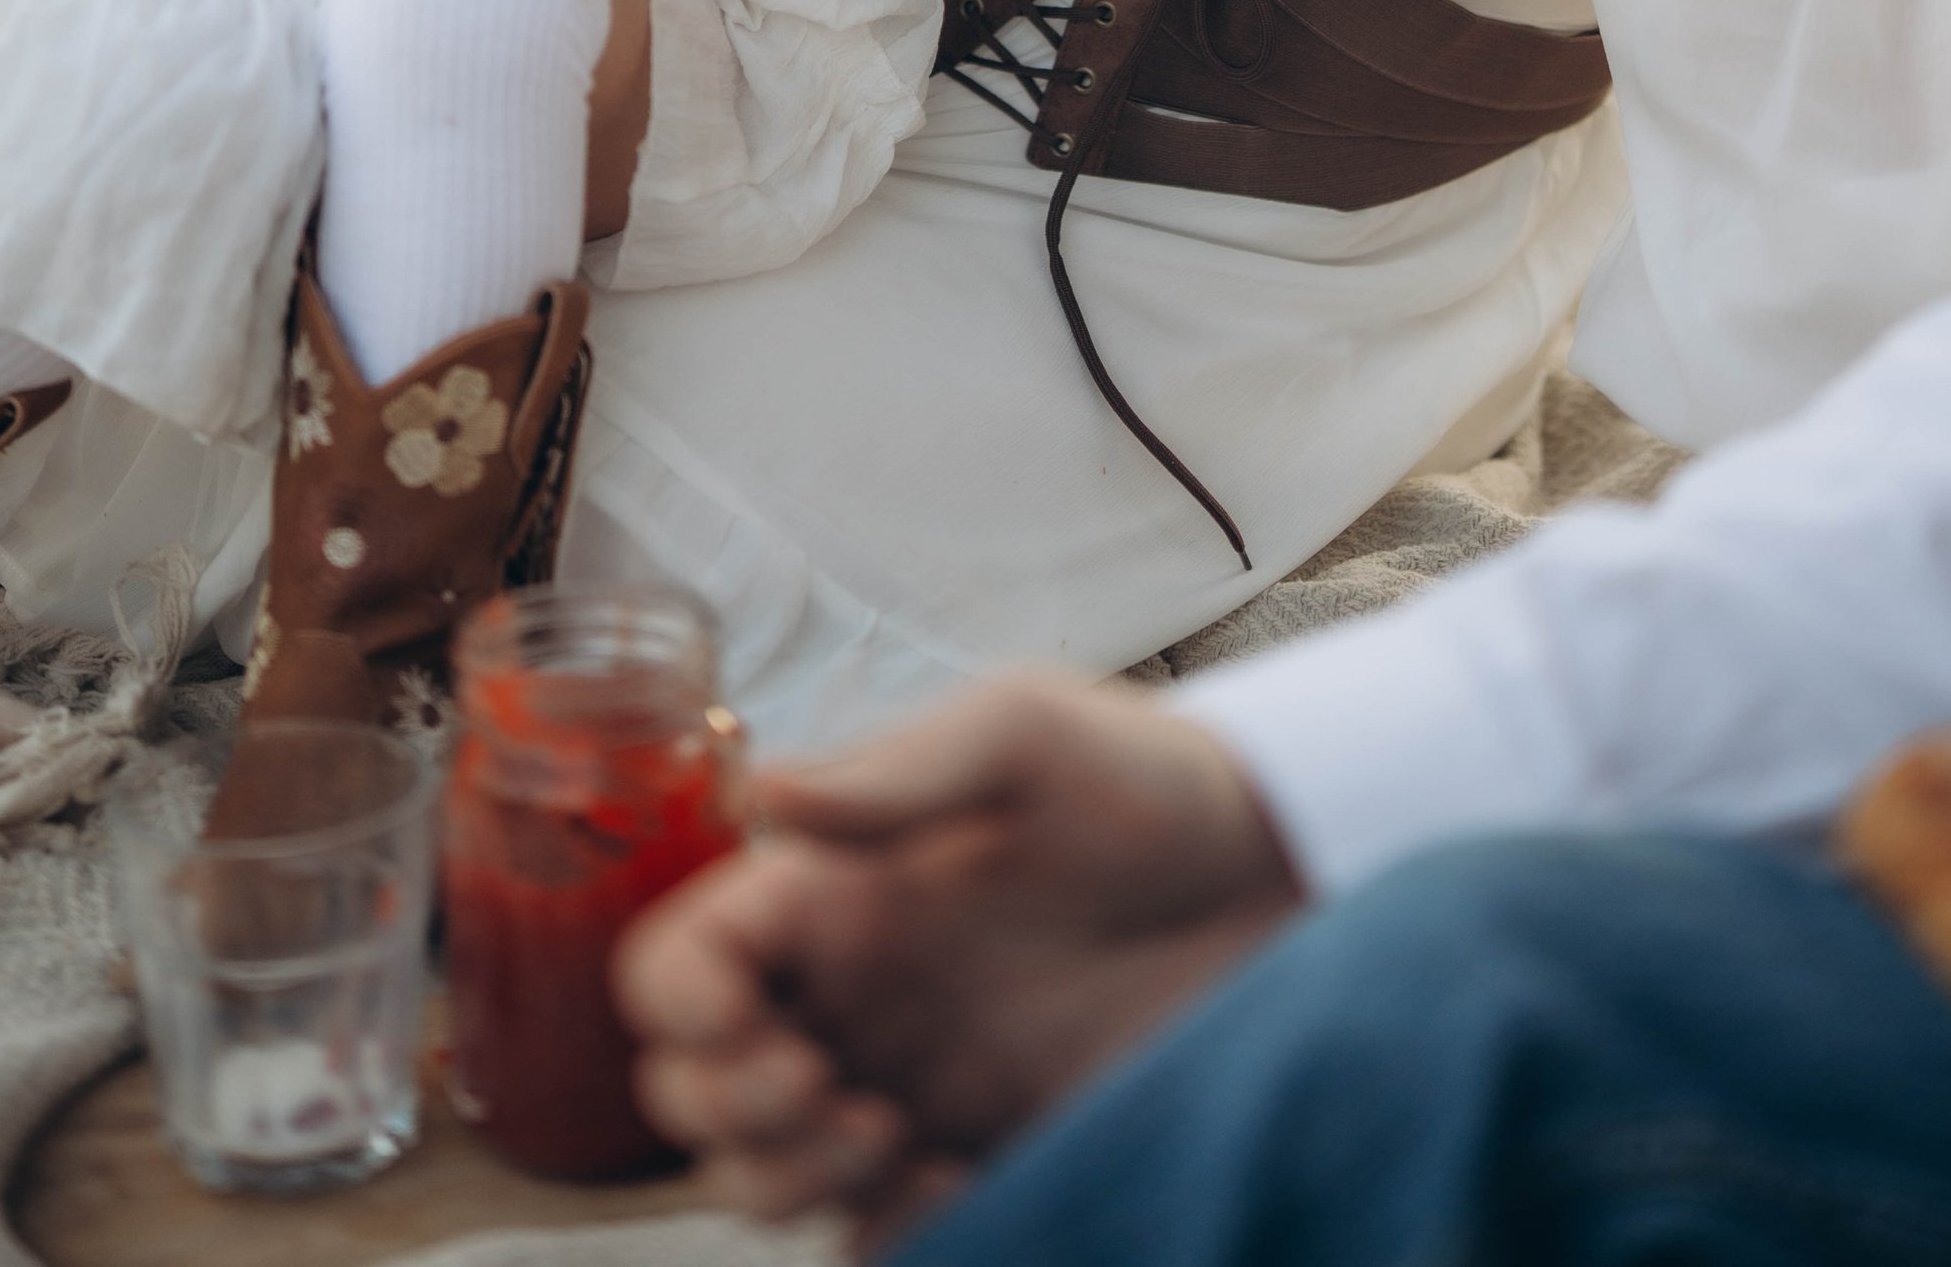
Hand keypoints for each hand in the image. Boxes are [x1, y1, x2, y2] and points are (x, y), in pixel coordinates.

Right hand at [617, 674, 1302, 1234]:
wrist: (1274, 879)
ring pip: (759, 1180)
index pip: (675, 963)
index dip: (680, 1007)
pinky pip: (877, 1241)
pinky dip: (888, 1239)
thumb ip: (896, 772)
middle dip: (728, 1111)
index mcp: (833, 892)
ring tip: (894, 1133)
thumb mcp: (1024, 735)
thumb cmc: (1148, 780)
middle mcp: (849, 997)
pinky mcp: (979, 1159)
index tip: (752, 1020)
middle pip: (688, 1094)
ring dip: (790, 1180)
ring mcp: (907, 1085)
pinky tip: (960, 1184)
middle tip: (837, 1090)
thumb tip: (763, 792)